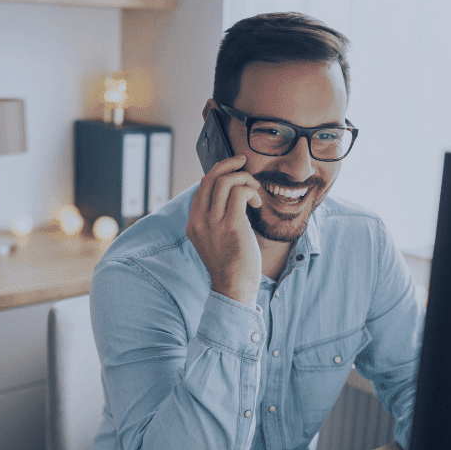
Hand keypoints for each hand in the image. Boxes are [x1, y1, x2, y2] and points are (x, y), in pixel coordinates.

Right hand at [187, 154, 263, 305]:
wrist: (234, 288)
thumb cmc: (231, 266)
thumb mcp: (216, 240)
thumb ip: (217, 220)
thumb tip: (232, 197)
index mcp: (193, 224)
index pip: (201, 188)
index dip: (218, 174)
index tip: (233, 170)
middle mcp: (199, 221)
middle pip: (209, 178)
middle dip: (228, 165)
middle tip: (243, 161)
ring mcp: (213, 223)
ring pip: (225, 181)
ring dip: (244, 179)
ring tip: (255, 191)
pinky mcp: (230, 225)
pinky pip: (239, 193)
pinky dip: (251, 191)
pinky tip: (257, 204)